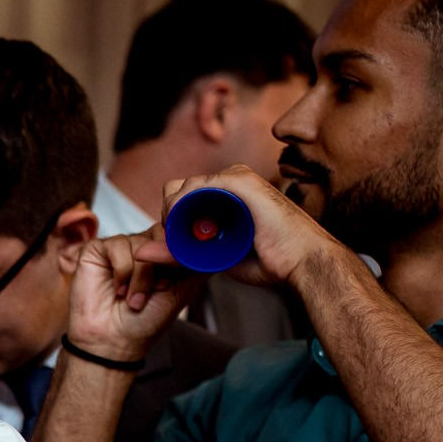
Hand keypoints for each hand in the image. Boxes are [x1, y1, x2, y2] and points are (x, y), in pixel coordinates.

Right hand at [62, 230, 197, 364]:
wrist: (115, 341)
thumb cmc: (146, 320)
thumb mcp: (183, 290)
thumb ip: (198, 264)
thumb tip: (216, 241)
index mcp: (162, 253)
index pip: (178, 232)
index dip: (180, 250)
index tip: (177, 274)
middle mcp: (142, 246)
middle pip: (161, 233)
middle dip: (161, 265)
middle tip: (156, 290)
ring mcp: (119, 246)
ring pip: (140, 244)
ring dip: (140, 277)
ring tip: (133, 299)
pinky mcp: (97, 250)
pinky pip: (117, 246)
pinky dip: (122, 272)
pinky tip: (118, 290)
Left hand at [156, 166, 359, 290]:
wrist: (302, 262)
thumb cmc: (268, 261)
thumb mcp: (214, 257)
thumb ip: (179, 253)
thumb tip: (140, 253)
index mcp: (227, 196)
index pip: (181, 196)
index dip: (167, 218)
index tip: (167, 241)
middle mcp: (231, 182)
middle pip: (177, 188)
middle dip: (167, 214)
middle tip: (170, 240)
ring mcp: (236, 179)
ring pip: (184, 187)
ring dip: (172, 211)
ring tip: (176, 236)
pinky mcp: (240, 182)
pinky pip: (198, 186)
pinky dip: (182, 203)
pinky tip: (178, 222)